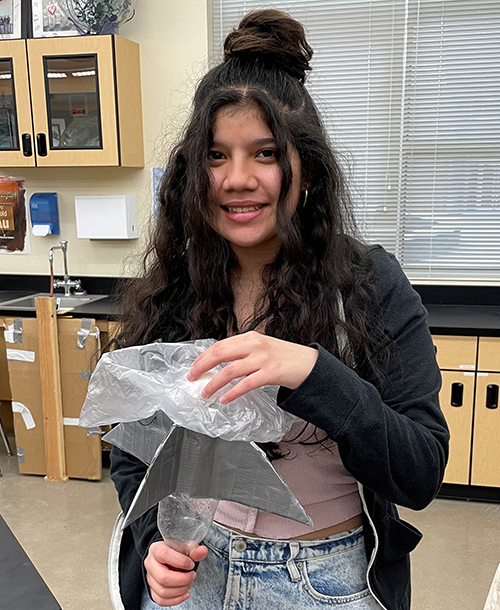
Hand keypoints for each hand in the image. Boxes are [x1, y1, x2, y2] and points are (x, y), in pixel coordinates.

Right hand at [144, 541, 207, 606]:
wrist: (169, 557)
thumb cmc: (176, 551)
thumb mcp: (185, 547)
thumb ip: (194, 550)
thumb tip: (202, 551)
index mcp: (156, 549)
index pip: (164, 555)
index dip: (180, 561)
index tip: (191, 564)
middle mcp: (150, 564)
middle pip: (163, 578)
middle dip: (182, 580)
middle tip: (192, 576)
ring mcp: (149, 578)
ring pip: (162, 591)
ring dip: (180, 590)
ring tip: (190, 583)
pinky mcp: (152, 589)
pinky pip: (161, 600)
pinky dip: (176, 599)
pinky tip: (185, 593)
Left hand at [187, 331, 318, 402]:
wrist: (310, 364)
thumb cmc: (285, 357)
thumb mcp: (262, 347)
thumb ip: (244, 351)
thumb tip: (220, 363)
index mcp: (251, 337)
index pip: (220, 345)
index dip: (204, 356)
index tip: (194, 366)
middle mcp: (255, 345)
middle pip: (220, 353)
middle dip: (202, 367)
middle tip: (192, 377)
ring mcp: (263, 358)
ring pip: (230, 370)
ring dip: (214, 384)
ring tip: (206, 393)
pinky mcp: (271, 372)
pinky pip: (245, 384)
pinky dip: (232, 393)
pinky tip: (224, 399)